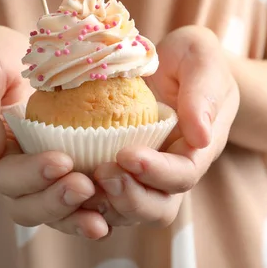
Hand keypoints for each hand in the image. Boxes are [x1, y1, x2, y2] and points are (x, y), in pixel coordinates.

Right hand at [0, 25, 108, 238]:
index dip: (31, 175)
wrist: (21, 56)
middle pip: (29, 206)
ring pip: (57, 213)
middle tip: (84, 186)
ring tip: (103, 218)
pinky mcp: (73, 173)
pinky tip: (122, 204)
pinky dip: (101, 208)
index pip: (5, 176)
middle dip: (56, 201)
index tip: (61, 160)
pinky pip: (84, 201)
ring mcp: (45, 179)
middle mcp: (17, 175)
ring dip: (78, 217)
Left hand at [85, 26, 239, 227]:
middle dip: (131, 197)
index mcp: (197, 148)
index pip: (183, 174)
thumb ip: (202, 94)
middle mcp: (172, 170)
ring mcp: (144, 175)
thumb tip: (200, 137)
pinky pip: (104, 197)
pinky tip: (64, 179)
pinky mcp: (119, 171)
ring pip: (129, 210)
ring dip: (105, 203)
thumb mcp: (200, 59)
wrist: (170, 62)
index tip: (127, 155)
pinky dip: (85, 198)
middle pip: (158, 207)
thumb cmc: (190, 57)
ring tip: (80, 181)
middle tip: (102, 172)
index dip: (157, 173)